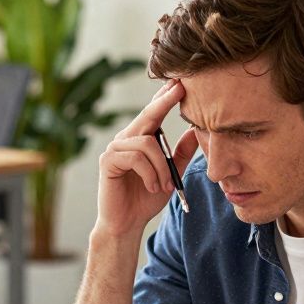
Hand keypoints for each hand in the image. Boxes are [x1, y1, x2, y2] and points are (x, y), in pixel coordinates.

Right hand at [95, 79, 199, 238]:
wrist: (127, 223)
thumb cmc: (146, 198)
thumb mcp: (171, 173)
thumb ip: (181, 153)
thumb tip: (196, 131)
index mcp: (140, 138)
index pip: (153, 112)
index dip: (165, 96)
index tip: (180, 81)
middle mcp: (125, 138)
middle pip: (147, 115)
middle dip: (164, 101)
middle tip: (180, 87)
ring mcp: (114, 148)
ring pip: (146, 143)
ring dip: (161, 166)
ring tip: (166, 185)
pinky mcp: (108, 161)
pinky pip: (135, 158)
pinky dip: (150, 173)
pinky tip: (152, 186)